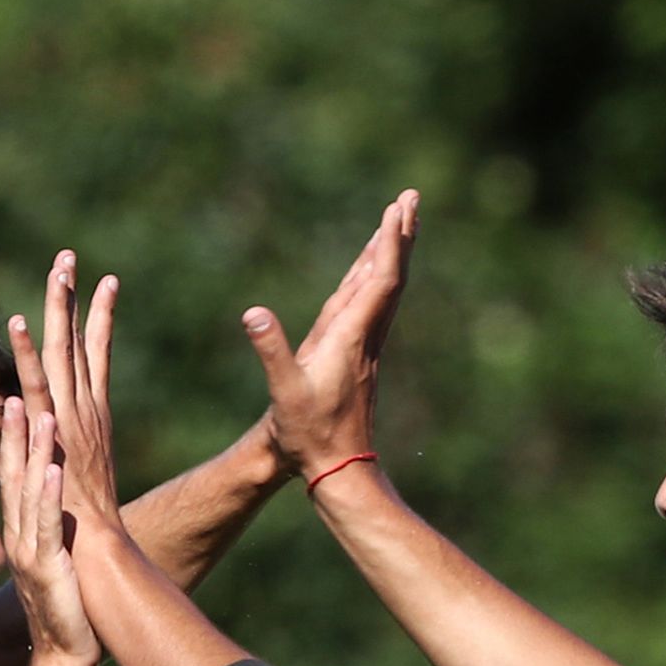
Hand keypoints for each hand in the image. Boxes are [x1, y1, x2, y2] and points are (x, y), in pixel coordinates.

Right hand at [0, 395, 93, 665]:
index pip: (10, 480)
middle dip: (12, 436)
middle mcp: (17, 539)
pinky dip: (49, 494)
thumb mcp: (51, 566)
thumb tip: (52, 515)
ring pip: (27, 492)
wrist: (64, 657)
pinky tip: (54, 467)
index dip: (10, 444)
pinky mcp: (48, 567)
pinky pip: (47, 523)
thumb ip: (46, 538)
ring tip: (38, 413)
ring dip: (32, 452)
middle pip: (10, 477)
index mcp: (19, 536)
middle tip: (14, 395)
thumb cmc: (65, 611)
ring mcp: (29, 552)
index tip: (14, 405)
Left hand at [12, 251, 124, 533]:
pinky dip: (31, 352)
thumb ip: (67, 466)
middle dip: (75, 299)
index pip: (93, 360)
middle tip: (70, 256)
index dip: (96, 321)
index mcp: (90, 423)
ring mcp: (73, 422)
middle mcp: (85, 415)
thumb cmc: (88, 533)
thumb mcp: (76, 489)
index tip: (102, 283)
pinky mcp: (57, 434)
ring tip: (58, 267)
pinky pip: (40, 384)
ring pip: (62, 354)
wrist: (99, 558)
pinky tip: (21, 321)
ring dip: (59, 310)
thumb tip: (58, 460)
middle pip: (79, 345)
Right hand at [245, 190, 419, 481]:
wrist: (338, 468)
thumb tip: (254, 314)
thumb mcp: (285, 393)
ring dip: (392, 252)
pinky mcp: (358, 356)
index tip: (397, 209)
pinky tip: (375, 273)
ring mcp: (364, 346)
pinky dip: (378, 278)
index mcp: (349, 338)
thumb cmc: (309, 434)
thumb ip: (270, 351)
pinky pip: (375, 305)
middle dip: (400, 235)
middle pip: (390, 276)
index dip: (389, 244)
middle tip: (411, 197)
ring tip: (400, 221)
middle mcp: (365, 337)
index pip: (378, 281)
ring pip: (385, 288)